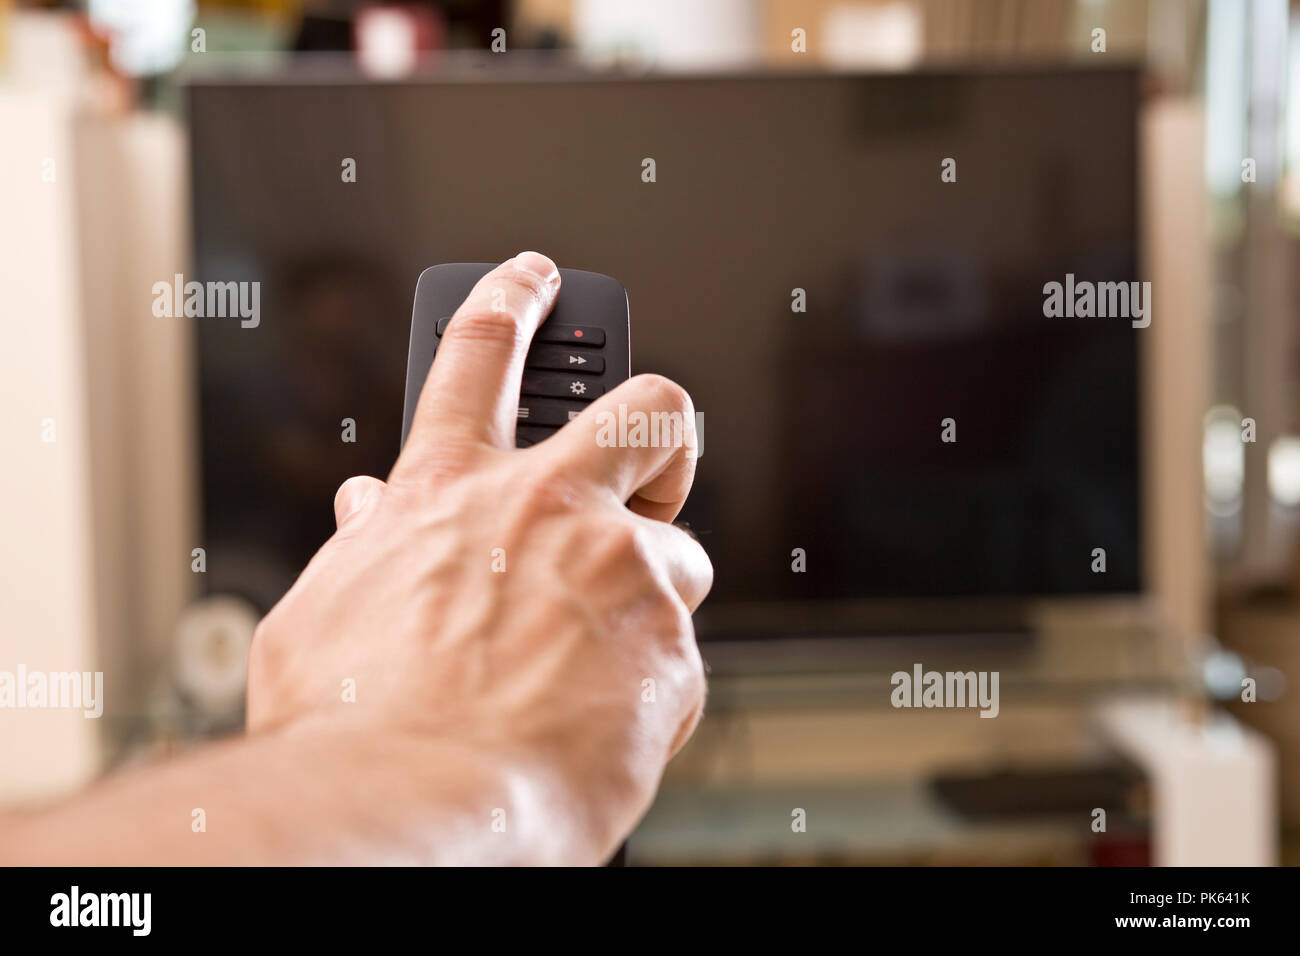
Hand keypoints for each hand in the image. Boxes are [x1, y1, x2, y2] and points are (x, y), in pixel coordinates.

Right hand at [246, 252, 710, 863]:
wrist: (415, 807)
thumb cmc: (352, 727)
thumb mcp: (323, 615)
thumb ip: (365, 552)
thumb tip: (371, 511)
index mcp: (450, 492)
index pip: (481, 354)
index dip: (513, 301)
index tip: (535, 279)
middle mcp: (546, 510)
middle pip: (647, 410)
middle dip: (658, 424)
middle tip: (651, 451)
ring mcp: (618, 573)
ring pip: (682, 553)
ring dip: (651, 595)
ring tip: (606, 652)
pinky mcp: (669, 646)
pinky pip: (679, 655)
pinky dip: (647, 685)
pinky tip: (600, 722)